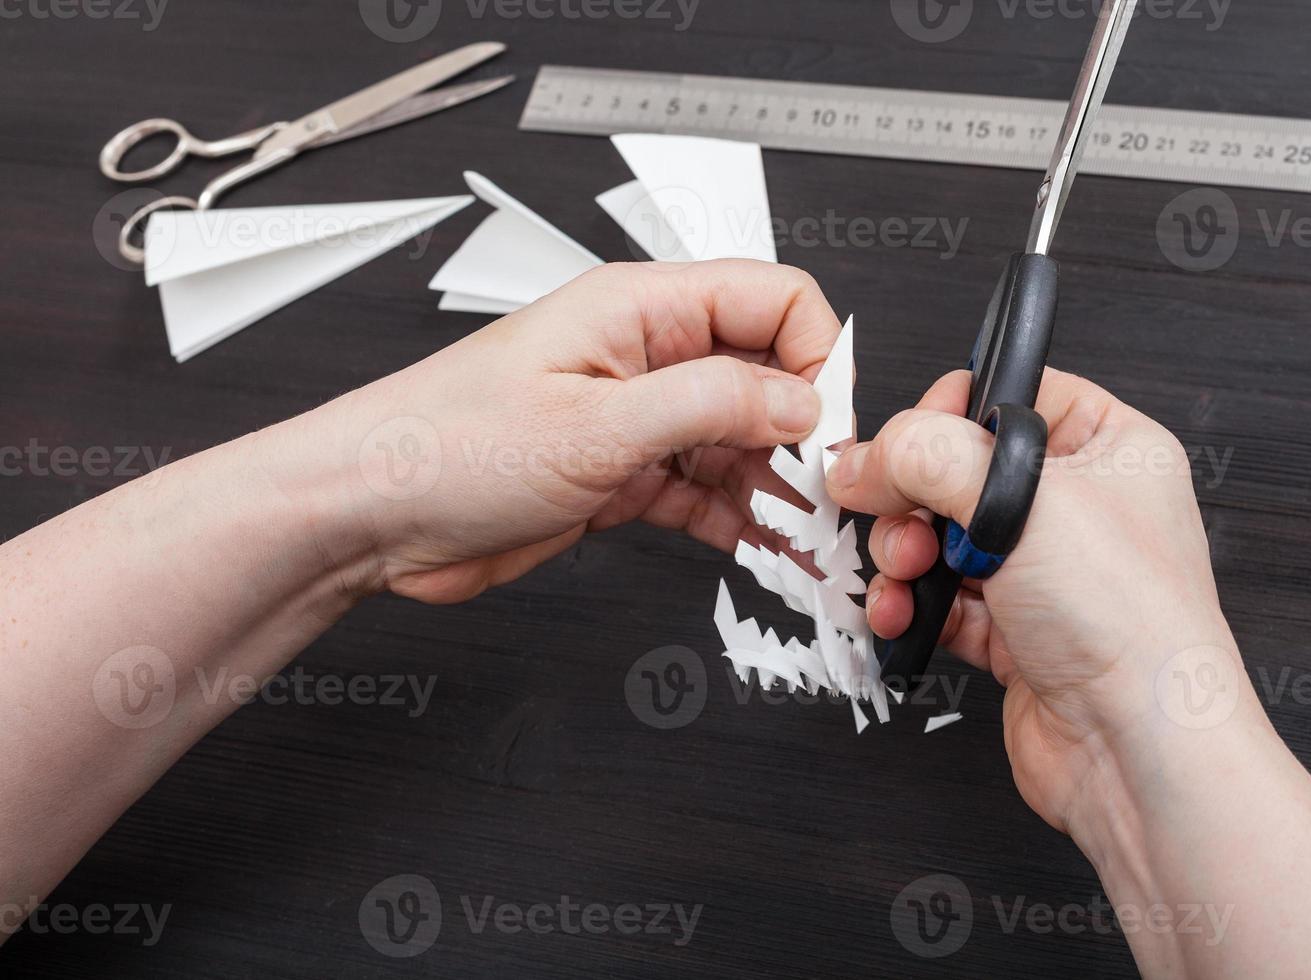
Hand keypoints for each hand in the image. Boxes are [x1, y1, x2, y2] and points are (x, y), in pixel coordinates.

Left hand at [307, 260, 842, 604]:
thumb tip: (800, 399)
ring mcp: (636, 419)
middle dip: (804, 435)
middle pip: (766, 377)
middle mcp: (646, 357)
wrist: (368, 517)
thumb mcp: (595, 423)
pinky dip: (739, 522)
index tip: (828, 426)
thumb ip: (710, 404)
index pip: (772, 301)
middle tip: (826, 497)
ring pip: (741, 443)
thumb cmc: (440, 445)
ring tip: (810, 539)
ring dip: (778, 489)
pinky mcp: (622, 476)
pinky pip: (705, 492)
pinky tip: (764, 550)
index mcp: (640, 309)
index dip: (817, 356)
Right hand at [824, 368, 1245, 832]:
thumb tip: (862, 456)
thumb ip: (926, 456)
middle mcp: (1080, 509)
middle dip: (910, 500)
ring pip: (940, 538)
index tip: (908, 446)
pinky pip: (941, 602)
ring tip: (905, 577)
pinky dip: (912, 607)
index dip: (949, 414)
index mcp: (1111, 450)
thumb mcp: (1022, 500)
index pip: (1010, 396)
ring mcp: (1047, 575)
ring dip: (903, 557)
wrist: (1138, 751)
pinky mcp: (1016, 634)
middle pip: (958, 471)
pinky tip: (902, 616)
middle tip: (900, 521)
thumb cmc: (1131, 626)